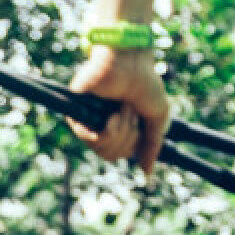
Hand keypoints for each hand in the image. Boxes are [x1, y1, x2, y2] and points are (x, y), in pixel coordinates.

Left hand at [67, 45, 171, 175]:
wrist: (130, 61)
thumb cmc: (145, 82)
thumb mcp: (157, 118)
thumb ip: (152, 146)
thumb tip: (147, 173)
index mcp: (119, 125)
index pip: (121, 153)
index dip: (133, 147)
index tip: (141, 126)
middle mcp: (101, 124)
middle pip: (112, 156)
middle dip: (129, 138)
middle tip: (131, 112)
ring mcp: (88, 119)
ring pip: (102, 150)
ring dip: (121, 131)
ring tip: (123, 109)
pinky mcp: (77, 112)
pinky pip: (89, 140)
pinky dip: (107, 132)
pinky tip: (113, 117)